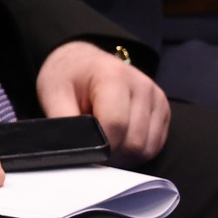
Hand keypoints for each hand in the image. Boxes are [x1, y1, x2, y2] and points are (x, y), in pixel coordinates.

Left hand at [35, 41, 169, 162]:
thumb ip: (65, 124)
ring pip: (147, 148)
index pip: (116, 124)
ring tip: (103, 145)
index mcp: (113, 76)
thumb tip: (73, 154)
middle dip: (112, 155)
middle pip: (134, 141)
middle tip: (91, 152)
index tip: (85, 153)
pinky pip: (155, 146)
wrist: (83, 62)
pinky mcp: (163, 110)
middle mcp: (142, 85)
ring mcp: (156, 98)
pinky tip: (117, 142)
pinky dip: (136, 152)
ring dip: (125, 156)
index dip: (100, 147)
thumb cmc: (67, 76)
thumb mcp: (53, 95)